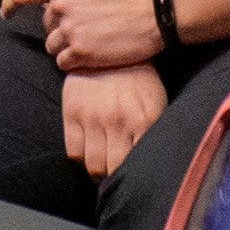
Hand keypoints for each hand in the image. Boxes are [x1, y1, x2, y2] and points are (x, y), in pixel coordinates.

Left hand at [16, 0, 164, 71]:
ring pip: (52, 46)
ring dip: (67, 47)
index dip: (10, 5)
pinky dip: (74, 62)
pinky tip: (93, 54)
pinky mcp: (80, 52)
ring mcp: (69, 30)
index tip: (7, 13)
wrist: (155, 11)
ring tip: (92, 40)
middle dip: (61, 28)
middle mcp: (60, 6)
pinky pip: (63, 62)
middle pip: (46, 26)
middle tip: (87, 27)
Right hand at [60, 63, 164, 178]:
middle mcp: (120, 121)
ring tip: (100, 171)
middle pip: (113, 170)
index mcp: (145, 120)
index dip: (133, 178)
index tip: (132, 181)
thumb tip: (152, 163)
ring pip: (92, 164)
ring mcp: (94, 117)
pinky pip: (73, 151)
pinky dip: (79, 160)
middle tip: (113, 179)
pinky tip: (87, 155)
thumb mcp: (156, 102)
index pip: (139, 164)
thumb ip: (153, 131)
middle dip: (113, 179)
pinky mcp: (73, 112)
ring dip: (96, 173)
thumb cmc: (139, 80)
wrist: (110, 47)